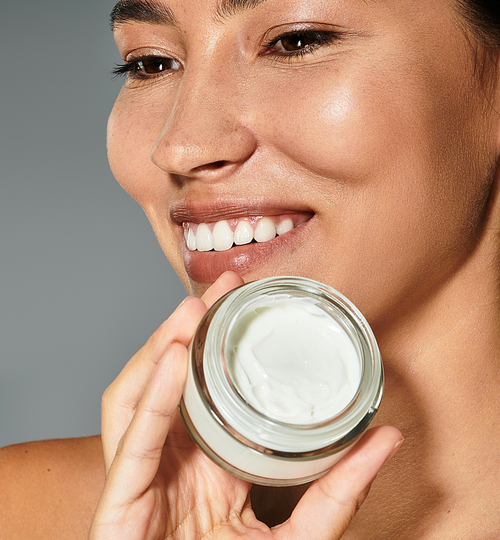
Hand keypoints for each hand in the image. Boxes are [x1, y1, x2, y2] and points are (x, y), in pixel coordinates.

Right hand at [89, 272, 401, 539]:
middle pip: (167, 381)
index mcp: (204, 463)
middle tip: (224, 288)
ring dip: (161, 349)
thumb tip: (388, 437)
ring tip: (192, 313)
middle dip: (189, 329)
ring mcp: (141, 479)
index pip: (207, 388)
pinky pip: (134, 446)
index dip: (222, 341)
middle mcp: (169, 461)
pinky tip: (172, 361)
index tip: (251, 300)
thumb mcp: (296, 538)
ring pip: (137, 399)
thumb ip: (339, 493)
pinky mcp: (118, 505)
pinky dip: (152, 401)